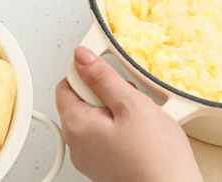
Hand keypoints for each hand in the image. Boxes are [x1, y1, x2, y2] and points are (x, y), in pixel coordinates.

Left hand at [55, 46, 202, 181]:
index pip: (66, 83)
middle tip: (132, 100)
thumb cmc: (155, 157)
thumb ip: (104, 77)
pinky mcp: (105, 164)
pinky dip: (123, 128)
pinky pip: (107, 135)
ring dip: (118, 110)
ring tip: (141, 118)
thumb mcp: (131, 104)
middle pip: (83, 100)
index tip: (109, 71)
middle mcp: (78, 144)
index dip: (89, 71)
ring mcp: (91, 157)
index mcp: (77, 126)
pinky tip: (142, 132)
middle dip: (107, 92)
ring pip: (98, 117)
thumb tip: (83, 57)